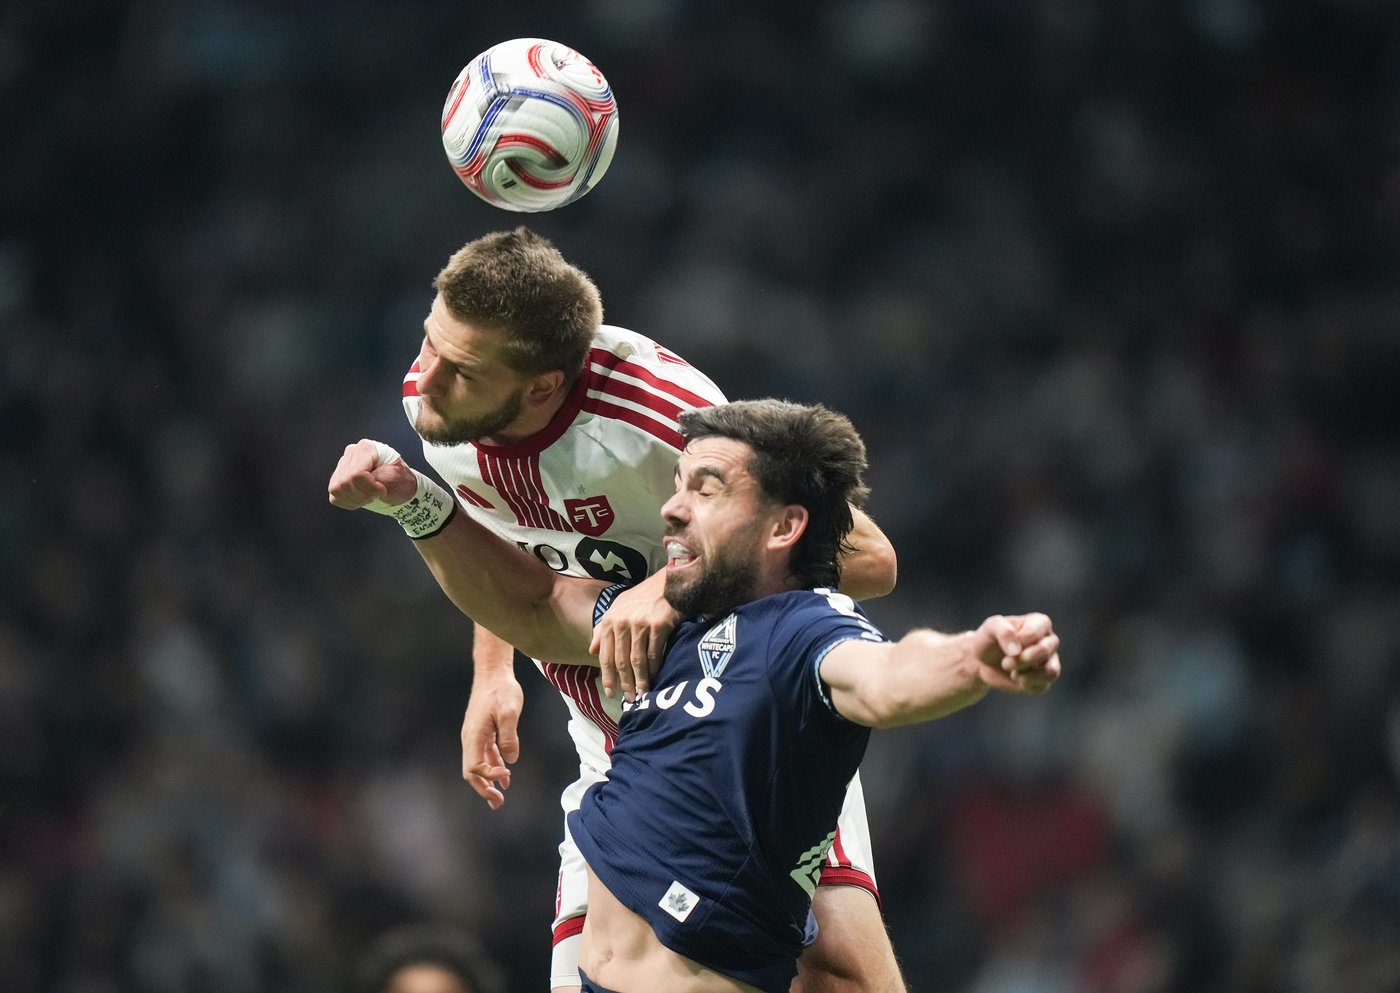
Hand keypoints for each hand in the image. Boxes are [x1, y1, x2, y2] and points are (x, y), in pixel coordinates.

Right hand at [327, 439, 418, 509]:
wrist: (400, 487)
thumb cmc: (401, 480)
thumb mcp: (396, 476)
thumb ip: (378, 476)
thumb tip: (360, 479)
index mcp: (366, 448)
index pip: (356, 474)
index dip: (369, 487)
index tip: (382, 489)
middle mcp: (351, 453)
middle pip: (345, 482)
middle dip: (364, 494)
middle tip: (377, 493)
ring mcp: (342, 465)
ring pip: (337, 489)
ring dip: (356, 499)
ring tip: (370, 496)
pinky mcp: (337, 479)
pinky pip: (334, 496)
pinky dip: (349, 502)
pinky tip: (361, 498)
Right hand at [460, 674, 523, 810]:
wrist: (493, 673)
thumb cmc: (501, 690)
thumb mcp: (509, 712)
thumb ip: (509, 737)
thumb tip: (510, 760)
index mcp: (473, 736)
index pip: (474, 766)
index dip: (489, 775)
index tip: (507, 773)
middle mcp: (470, 739)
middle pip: (471, 772)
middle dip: (483, 789)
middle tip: (498, 802)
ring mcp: (475, 736)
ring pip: (477, 766)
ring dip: (488, 782)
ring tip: (499, 799)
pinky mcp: (482, 732)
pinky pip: (485, 756)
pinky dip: (493, 768)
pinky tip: (505, 776)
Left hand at [587, 573, 677, 699]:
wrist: (669, 582)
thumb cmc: (643, 597)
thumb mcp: (618, 608)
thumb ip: (602, 629)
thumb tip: (591, 650)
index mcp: (610, 620)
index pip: (605, 655)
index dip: (607, 676)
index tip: (611, 692)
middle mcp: (622, 623)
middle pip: (621, 661)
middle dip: (625, 683)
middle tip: (629, 699)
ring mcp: (641, 624)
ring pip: (638, 660)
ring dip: (640, 680)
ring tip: (642, 694)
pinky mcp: (659, 625)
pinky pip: (655, 653)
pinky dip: (655, 669)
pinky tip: (656, 678)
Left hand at [972, 613, 1060, 694]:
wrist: (982, 661)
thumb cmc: (989, 639)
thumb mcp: (991, 627)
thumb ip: (1004, 632)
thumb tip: (1017, 651)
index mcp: (1040, 623)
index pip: (1038, 631)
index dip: (1020, 640)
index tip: (1005, 644)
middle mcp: (1049, 641)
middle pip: (1045, 650)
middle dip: (1022, 659)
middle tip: (1006, 663)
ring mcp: (1049, 661)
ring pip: (1051, 671)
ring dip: (1027, 674)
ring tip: (1012, 672)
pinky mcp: (1044, 680)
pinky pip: (1043, 686)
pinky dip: (1026, 684)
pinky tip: (1015, 678)